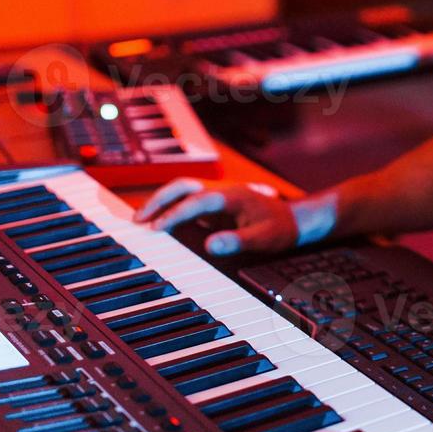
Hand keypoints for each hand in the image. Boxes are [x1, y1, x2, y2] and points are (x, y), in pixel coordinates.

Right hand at [136, 177, 298, 256]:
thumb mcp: (264, 238)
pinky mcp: (215, 204)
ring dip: (161, 202)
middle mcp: (220, 191)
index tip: (156, 228)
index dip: (174, 213)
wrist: (295, 219)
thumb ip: (238, 241)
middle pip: (182, 186)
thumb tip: (210, 245)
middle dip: (158, 200)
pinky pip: (187, 201)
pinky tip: (159, 223)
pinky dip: (170, 208)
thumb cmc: (281, 228)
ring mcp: (217, 196)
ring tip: (141, 221)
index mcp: (230, 196)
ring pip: (182, 190)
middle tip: (137, 220)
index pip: (195, 201)